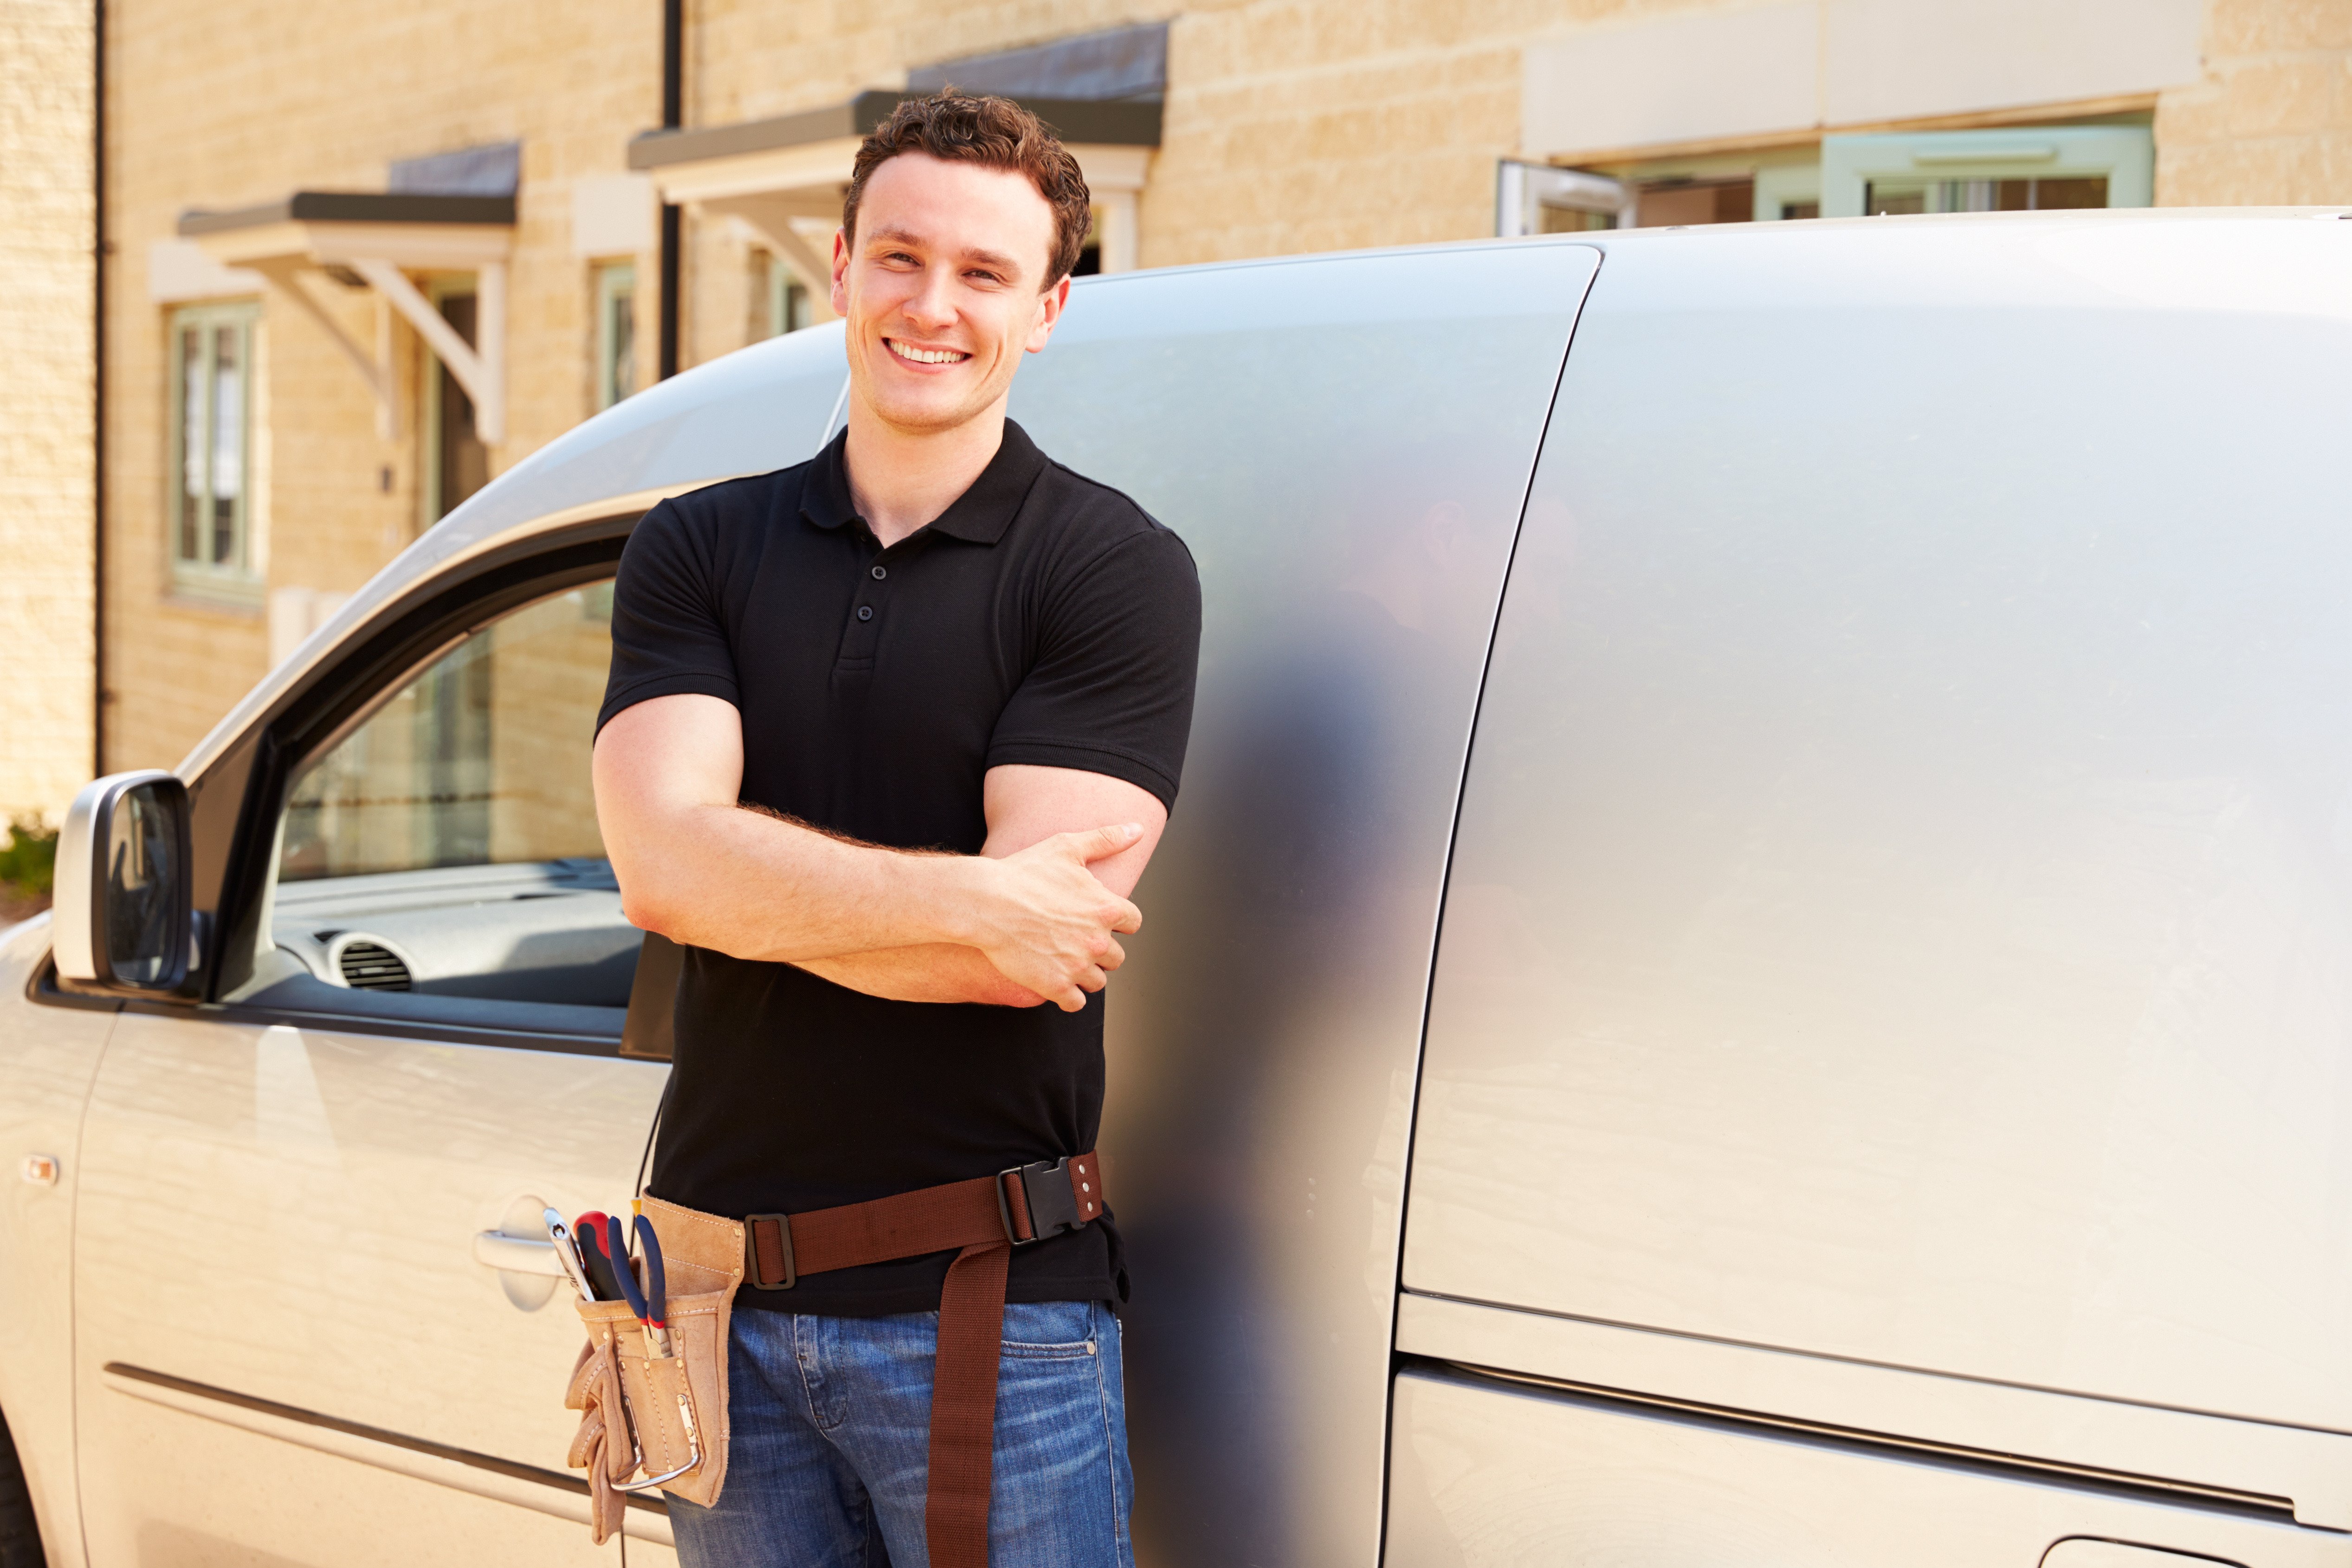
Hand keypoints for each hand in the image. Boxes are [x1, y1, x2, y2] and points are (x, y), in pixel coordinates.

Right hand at [965, 823, 1145, 1010]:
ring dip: (1085, 973)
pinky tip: (1055, 981)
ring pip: (1098, 981)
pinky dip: (1069, 996)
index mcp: (1107, 908)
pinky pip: (1076, 1003)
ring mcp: (1077, 966)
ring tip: (1063, 959)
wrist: (985, 902)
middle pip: (1117, 956)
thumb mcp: (1067, 847)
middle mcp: (1098, 940)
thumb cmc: (1023, 872)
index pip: (1133, 923)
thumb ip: (1107, 839)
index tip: (1098, 919)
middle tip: (1074, 940)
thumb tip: (1138, 829)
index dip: (1117, 921)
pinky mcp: (1055, 986)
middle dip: (1099, 949)